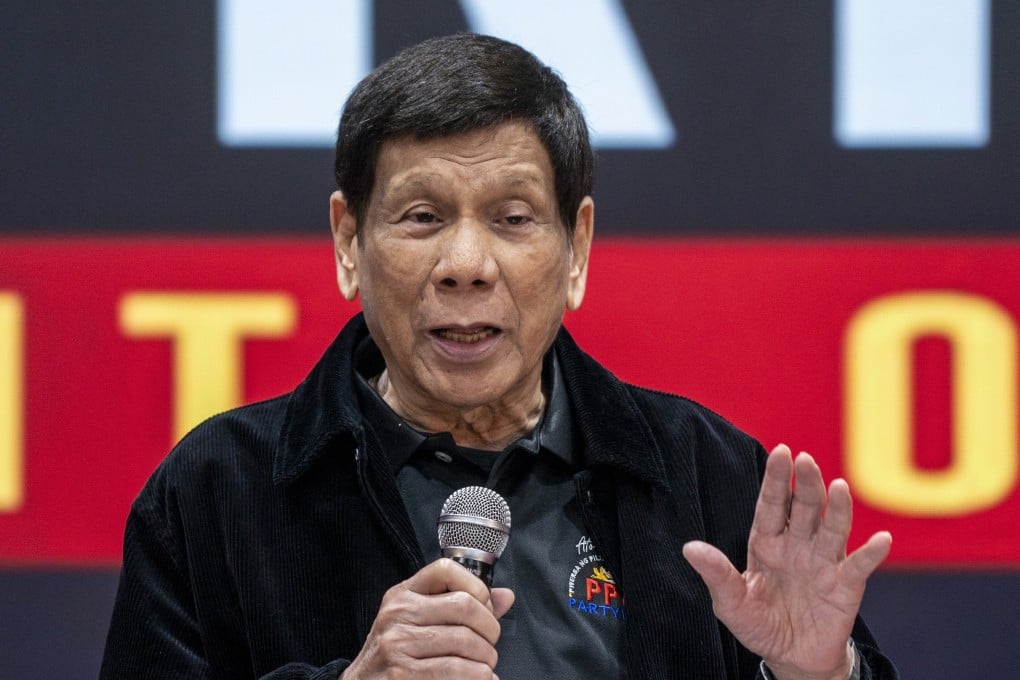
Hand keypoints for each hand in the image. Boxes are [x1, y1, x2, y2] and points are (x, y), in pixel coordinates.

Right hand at [341, 558, 514, 678]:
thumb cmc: (394, 656)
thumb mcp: (417, 622)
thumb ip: (458, 606)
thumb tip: (505, 597)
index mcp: (403, 594)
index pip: (446, 570)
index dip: (476, 587)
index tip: (485, 608)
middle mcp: (398, 614)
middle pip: (464, 606)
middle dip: (489, 629)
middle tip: (490, 645)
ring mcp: (397, 644)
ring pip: (466, 641)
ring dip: (486, 659)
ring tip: (485, 667)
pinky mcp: (403, 674)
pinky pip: (456, 670)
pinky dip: (478, 677)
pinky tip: (478, 679)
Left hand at [682, 444, 890, 679]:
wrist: (791, 659)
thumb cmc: (759, 625)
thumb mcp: (731, 603)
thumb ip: (716, 575)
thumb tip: (689, 548)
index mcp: (767, 543)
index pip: (772, 505)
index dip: (777, 480)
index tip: (780, 451)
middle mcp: (798, 545)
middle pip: (805, 508)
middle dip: (805, 484)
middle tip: (805, 459)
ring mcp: (824, 563)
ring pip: (833, 529)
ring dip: (838, 508)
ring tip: (839, 487)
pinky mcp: (846, 586)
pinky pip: (859, 566)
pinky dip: (871, 553)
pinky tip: (881, 538)